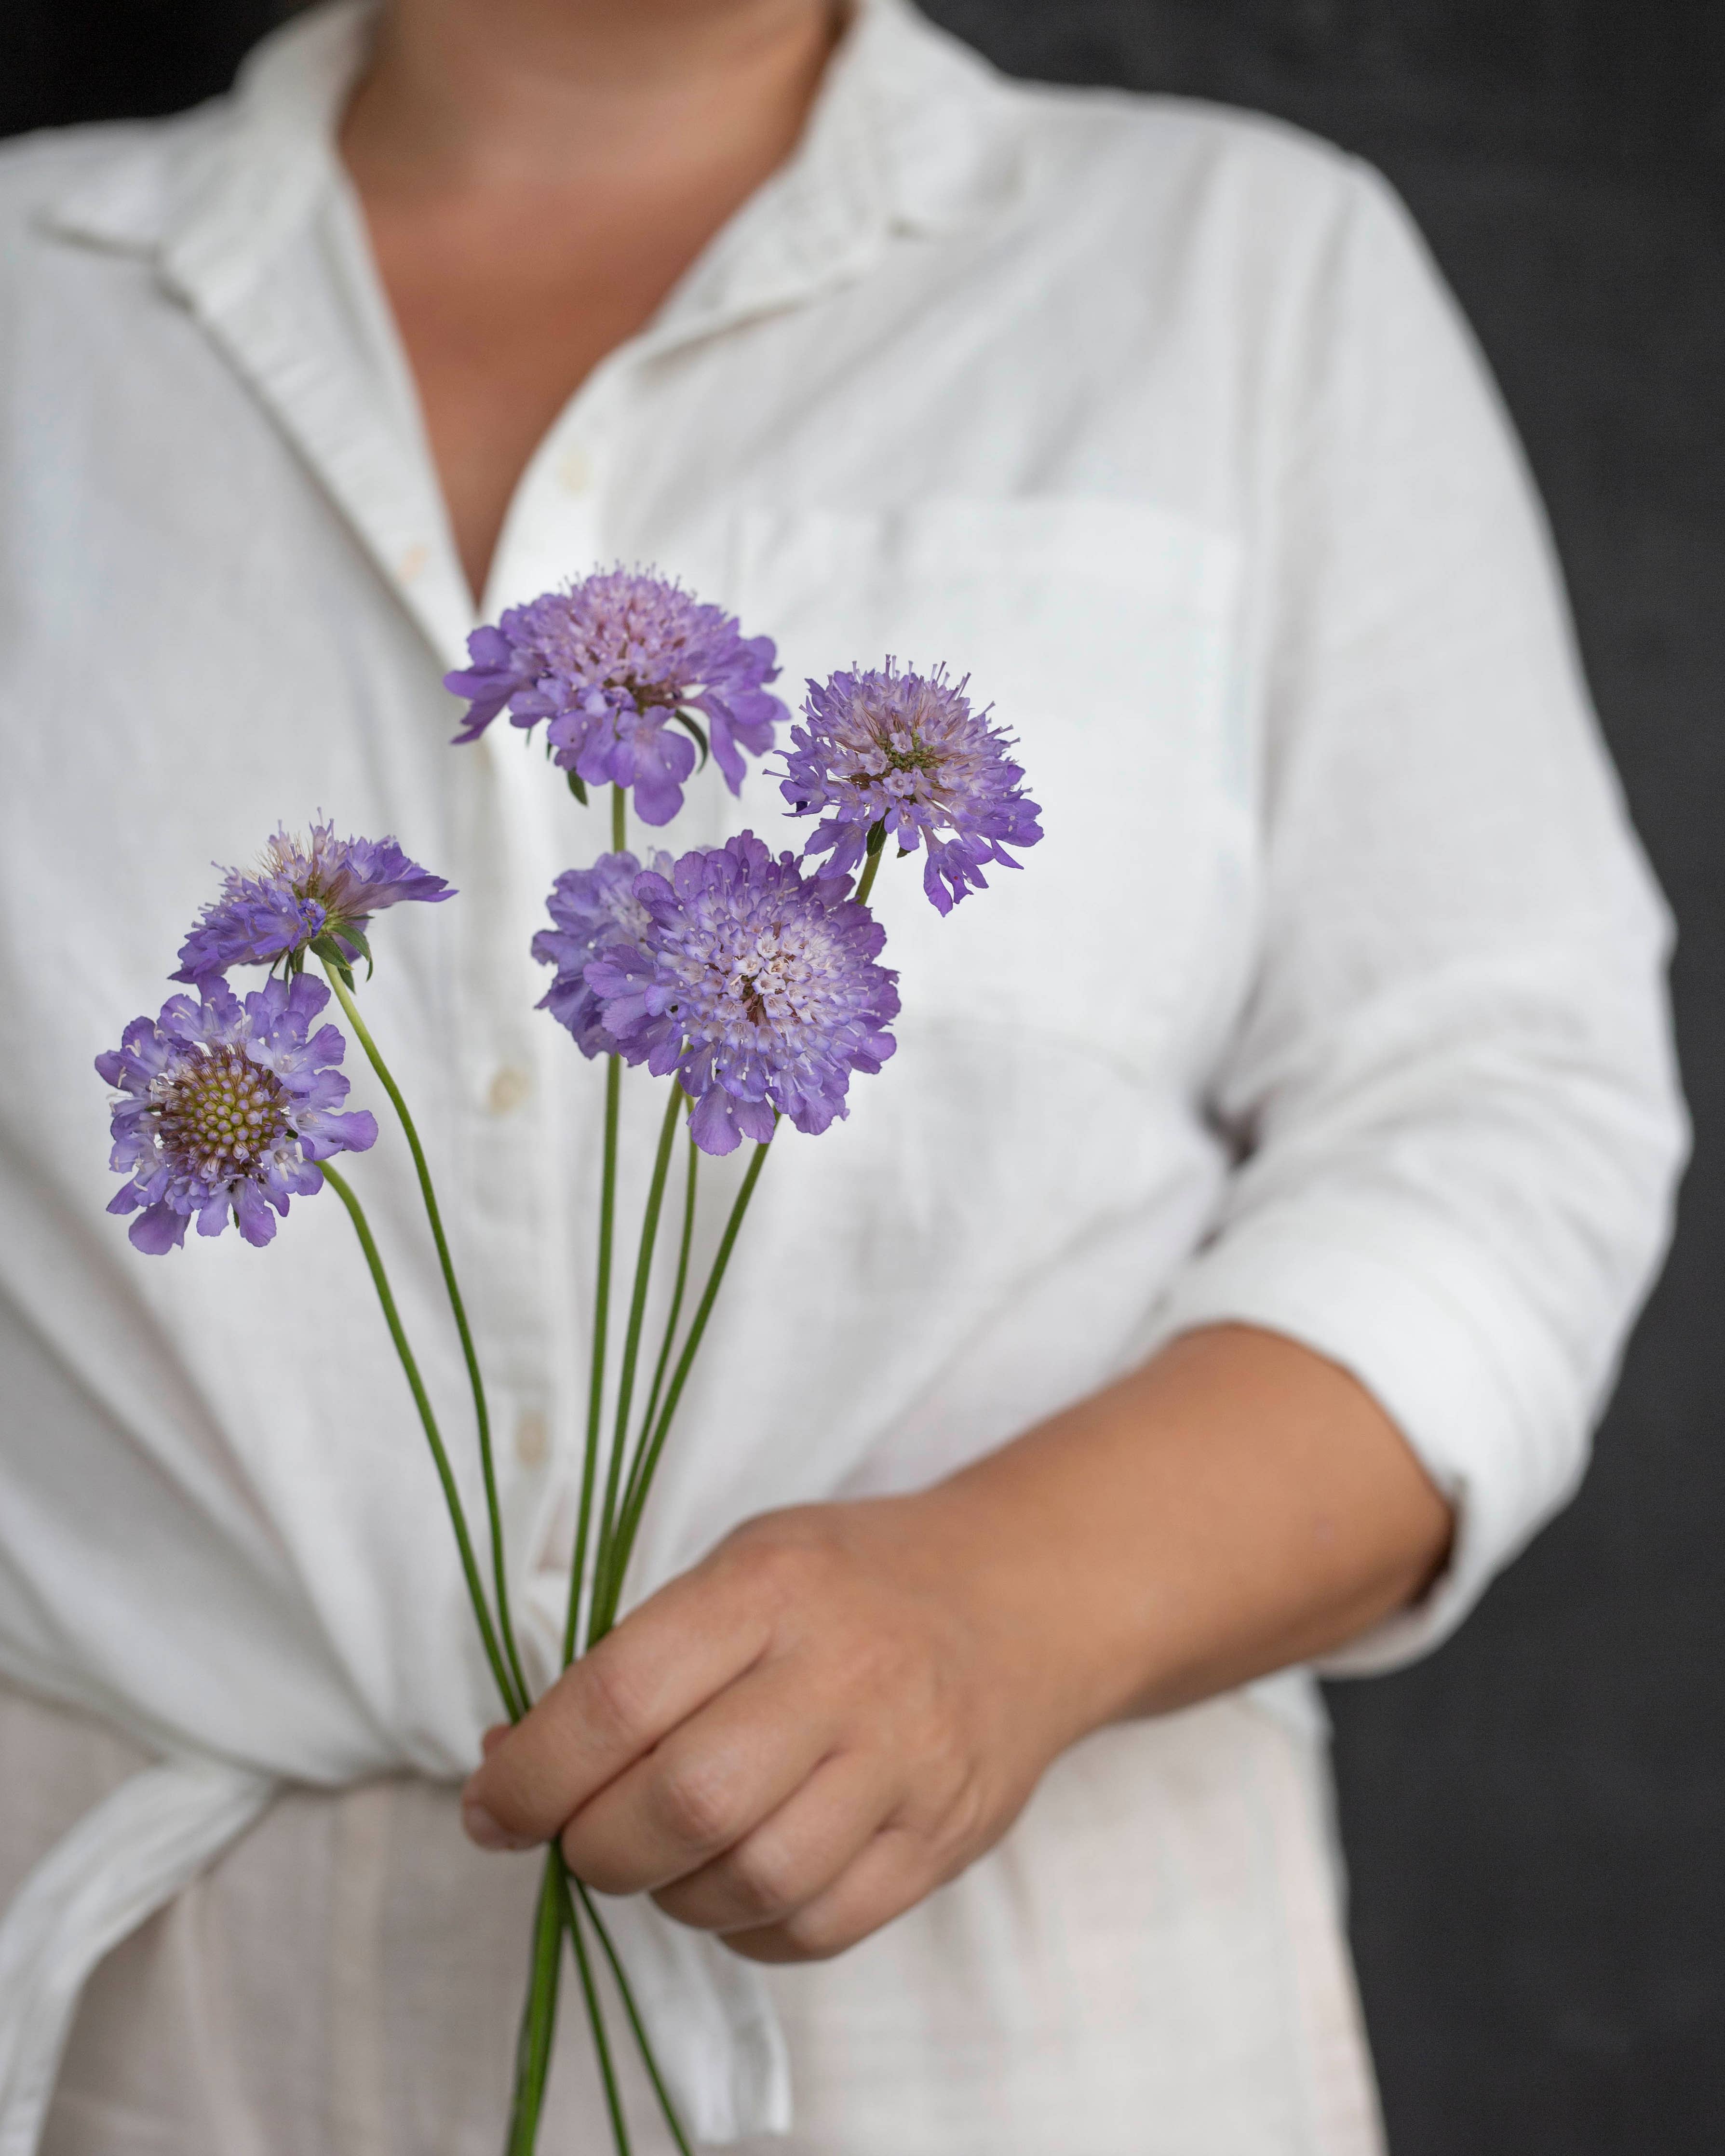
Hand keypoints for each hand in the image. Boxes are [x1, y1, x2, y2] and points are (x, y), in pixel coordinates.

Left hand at [460, 1329, 1451, 1963]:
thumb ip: (637, 1656)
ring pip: (748, 1881)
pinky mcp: (940, 1839)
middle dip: (594, 1845)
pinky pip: (816, 1928)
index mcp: (774, 1587)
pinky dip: (744, 1928)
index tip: (490, 1806)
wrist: (1023, 1598)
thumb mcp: (743, 1564)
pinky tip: (728, 1886)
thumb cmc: (854, 1579)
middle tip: (578, 1836)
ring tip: (658, 1857)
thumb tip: (507, 1762)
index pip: (621, 1698)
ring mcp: (903, 1763)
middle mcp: (843, 1674)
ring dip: (667, 1892)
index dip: (532, 1772)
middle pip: (683, 1804)